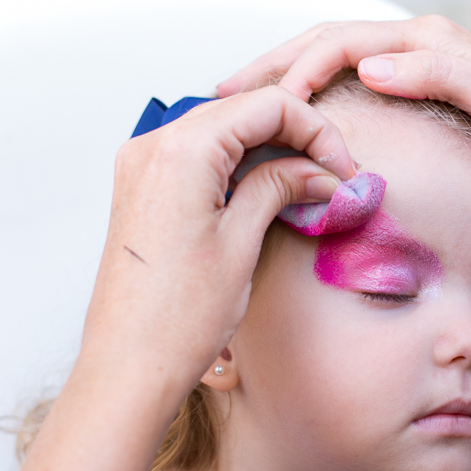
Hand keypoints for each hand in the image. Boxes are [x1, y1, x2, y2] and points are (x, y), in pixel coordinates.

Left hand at [78, 87, 354, 399]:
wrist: (128, 366)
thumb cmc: (176, 319)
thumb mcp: (242, 243)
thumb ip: (279, 188)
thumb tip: (318, 170)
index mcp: (181, 151)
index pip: (267, 104)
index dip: (317, 130)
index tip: (343, 167)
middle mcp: (152, 147)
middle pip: (243, 110)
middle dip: (296, 136)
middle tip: (333, 176)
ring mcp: (141, 166)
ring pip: (221, 130)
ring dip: (268, 150)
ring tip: (308, 188)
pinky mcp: (141, 189)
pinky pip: (197, 154)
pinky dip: (237, 164)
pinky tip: (268, 192)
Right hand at [217, 16, 470, 189]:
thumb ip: (436, 75)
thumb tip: (366, 68)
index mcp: (425, 41)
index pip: (339, 44)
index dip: (292, 69)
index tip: (256, 101)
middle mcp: (416, 45)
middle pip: (326, 44)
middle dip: (271, 65)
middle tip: (220, 90)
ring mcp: (418, 67)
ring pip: (335, 62)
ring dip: (286, 77)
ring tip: (244, 100)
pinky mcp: (422, 91)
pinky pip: (353, 84)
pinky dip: (315, 94)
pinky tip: (298, 117)